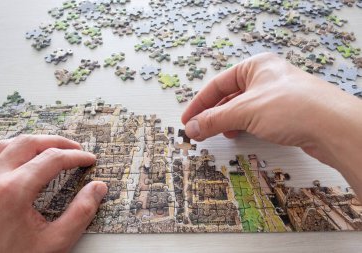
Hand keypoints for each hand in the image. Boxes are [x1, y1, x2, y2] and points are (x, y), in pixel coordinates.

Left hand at [0, 135, 107, 252]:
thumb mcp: (54, 243)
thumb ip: (80, 214)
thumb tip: (97, 189)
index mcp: (13, 192)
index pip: (52, 159)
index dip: (75, 156)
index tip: (88, 159)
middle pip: (29, 143)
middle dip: (57, 142)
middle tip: (75, 149)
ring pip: (7, 144)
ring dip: (33, 142)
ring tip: (51, 149)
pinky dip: (11, 150)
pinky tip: (22, 158)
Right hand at [182, 53, 361, 197]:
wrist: (333, 126)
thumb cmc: (291, 107)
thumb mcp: (245, 111)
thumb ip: (215, 119)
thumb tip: (191, 128)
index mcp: (255, 66)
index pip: (218, 84)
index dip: (199, 103)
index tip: (187, 120)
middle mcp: (265, 78)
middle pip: (229, 96)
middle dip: (213, 114)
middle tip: (199, 130)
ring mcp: (276, 96)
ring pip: (242, 108)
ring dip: (227, 122)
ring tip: (218, 134)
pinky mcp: (286, 113)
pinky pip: (256, 117)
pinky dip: (243, 126)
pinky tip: (238, 135)